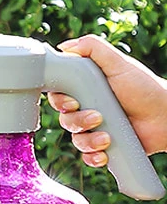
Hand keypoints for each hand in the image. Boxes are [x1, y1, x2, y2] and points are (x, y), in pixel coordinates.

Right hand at [48, 34, 166, 166]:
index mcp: (85, 89)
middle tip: (97, 117)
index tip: (72, 102)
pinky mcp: (103, 147)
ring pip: (75, 139)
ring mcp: (94, 129)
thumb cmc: (145, 88)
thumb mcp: (119, 63)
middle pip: (63, 118)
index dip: (59, 101)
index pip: (58, 96)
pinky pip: (86, 156)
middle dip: (76, 121)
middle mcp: (86, 109)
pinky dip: (92, 157)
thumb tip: (65, 46)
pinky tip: (104, 154)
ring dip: (88, 141)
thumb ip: (93, 48)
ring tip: (107, 138)